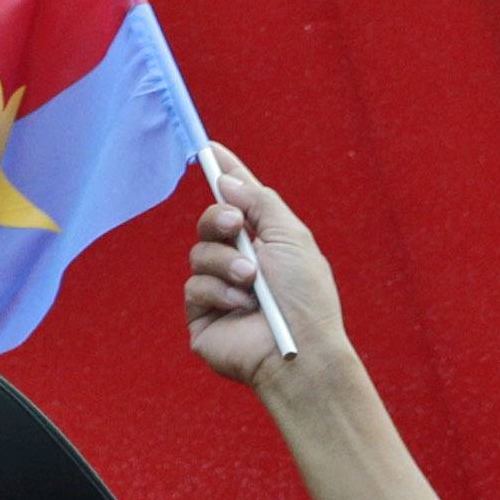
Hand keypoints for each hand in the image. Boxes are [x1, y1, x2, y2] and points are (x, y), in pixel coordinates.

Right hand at [182, 142, 345, 383]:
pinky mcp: (203, 317)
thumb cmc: (306, 298)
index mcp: (267, 242)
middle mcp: (241, 263)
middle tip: (233, 224)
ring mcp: (219, 290)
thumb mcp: (292, 237)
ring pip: (198, 253)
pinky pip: (193, 287)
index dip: (226, 174)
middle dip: (218, 217)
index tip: (210, 148)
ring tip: (251, 281)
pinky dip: (218, 292)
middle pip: (210, 222)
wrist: (300, 350)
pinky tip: (241, 307)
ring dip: (225, 262)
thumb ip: (261, 202)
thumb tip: (227, 181)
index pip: (240, 201)